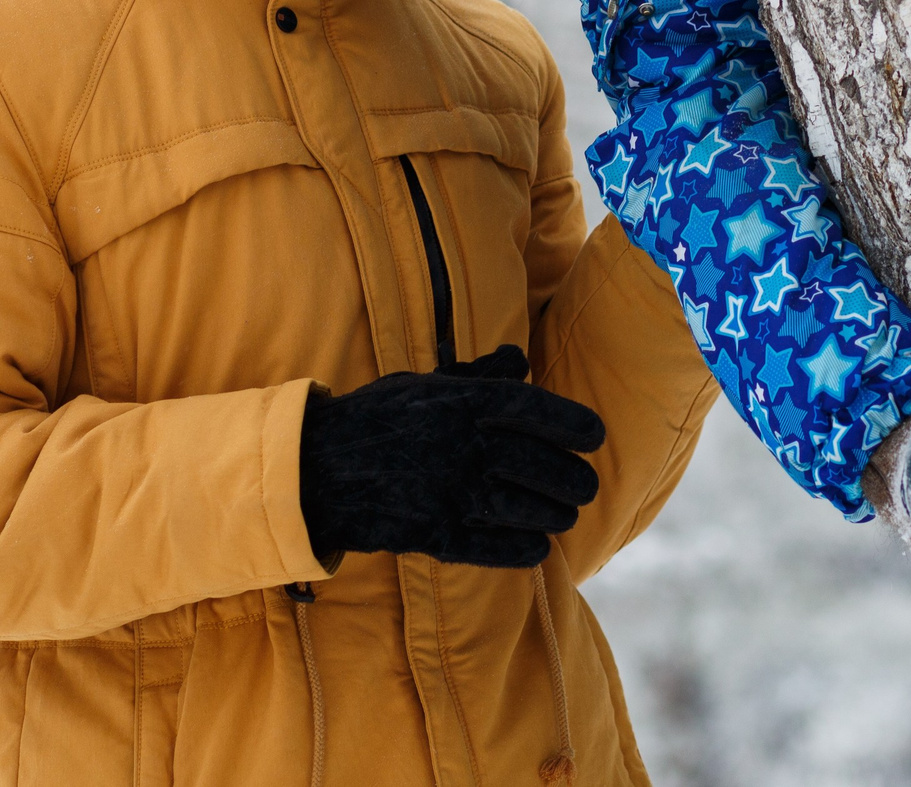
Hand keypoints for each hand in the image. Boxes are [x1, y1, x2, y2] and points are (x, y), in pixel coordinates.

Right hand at [296, 344, 603, 568]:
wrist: (314, 471)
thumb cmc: (373, 419)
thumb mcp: (420, 384)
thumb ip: (476, 375)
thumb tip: (520, 360)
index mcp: (460, 402)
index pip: (534, 409)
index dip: (573, 424)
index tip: (595, 436)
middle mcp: (462, 446)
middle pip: (541, 465)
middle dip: (573, 479)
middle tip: (585, 486)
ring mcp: (450, 494)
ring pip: (527, 509)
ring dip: (555, 515)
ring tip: (565, 515)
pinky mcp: (435, 535)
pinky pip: (495, 548)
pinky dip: (524, 549)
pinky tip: (538, 547)